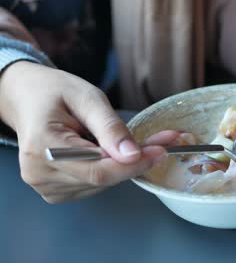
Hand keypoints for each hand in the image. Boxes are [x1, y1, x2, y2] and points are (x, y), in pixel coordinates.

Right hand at [0, 61, 178, 202]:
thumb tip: (133, 155)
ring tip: (122, 142)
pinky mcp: (54, 190)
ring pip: (101, 185)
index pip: (97, 171)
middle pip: (102, 180)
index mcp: (43, 147)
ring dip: (122, 166)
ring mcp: (45, 185)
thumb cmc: (55, 92)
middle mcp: (39, 173)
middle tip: (157, 142)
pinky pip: (93, 186)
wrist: (28, 98)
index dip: (134, 165)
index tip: (160, 151)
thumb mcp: (88, 98)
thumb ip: (110, 128)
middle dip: (134, 162)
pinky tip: (104, 151)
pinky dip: (109, 170)